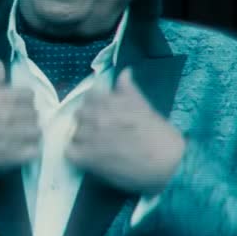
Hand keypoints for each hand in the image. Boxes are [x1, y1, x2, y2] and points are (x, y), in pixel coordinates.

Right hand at [0, 59, 40, 182]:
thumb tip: (0, 64)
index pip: (28, 95)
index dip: (23, 99)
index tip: (16, 104)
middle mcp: (9, 115)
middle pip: (34, 113)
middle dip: (26, 116)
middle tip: (17, 121)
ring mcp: (12, 137)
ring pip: (37, 131)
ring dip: (30, 132)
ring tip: (21, 136)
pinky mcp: (11, 157)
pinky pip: (34, 151)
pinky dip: (31, 150)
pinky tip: (22, 149)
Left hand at [67, 67, 186, 195]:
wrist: (167, 163)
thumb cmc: (160, 134)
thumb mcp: (145, 106)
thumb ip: (128, 89)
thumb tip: (124, 72)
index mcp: (109, 101)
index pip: (89, 96)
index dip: (94, 104)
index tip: (101, 112)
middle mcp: (96, 115)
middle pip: (79, 114)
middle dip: (87, 120)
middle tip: (100, 131)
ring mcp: (89, 137)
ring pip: (74, 133)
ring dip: (82, 138)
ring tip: (97, 146)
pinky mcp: (87, 158)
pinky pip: (70, 152)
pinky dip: (77, 155)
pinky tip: (89, 158)